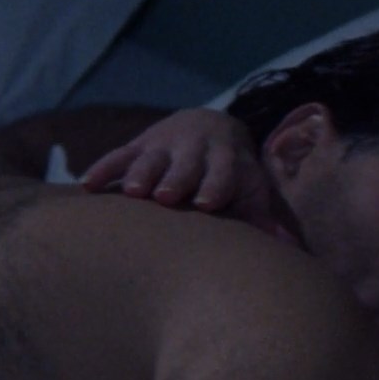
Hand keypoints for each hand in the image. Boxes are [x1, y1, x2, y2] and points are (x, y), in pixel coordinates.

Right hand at [78, 109, 290, 241]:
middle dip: (176, 178)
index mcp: (225, 161)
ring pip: (151, 159)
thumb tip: (292, 253)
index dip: (216, 185)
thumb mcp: (251, 190)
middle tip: (165, 197)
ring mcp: (164, 146)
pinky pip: (118, 156)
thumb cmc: (234, 174)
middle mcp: (194, 150)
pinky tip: (86, 186)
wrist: (211, 126)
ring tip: (133, 193)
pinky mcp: (139, 146)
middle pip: (184, 165)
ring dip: (141, 173)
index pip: (222, 172)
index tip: (208, 203)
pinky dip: (102, 169)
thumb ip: (263, 220)